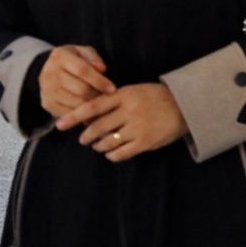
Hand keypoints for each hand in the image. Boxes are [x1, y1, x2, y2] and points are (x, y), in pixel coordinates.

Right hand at [39, 45, 114, 118]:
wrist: (51, 69)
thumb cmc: (74, 60)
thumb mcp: (84, 52)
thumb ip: (94, 58)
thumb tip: (102, 69)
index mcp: (60, 56)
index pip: (83, 70)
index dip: (100, 81)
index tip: (113, 89)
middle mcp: (49, 74)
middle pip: (80, 89)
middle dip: (97, 94)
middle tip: (108, 97)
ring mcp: (46, 90)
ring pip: (76, 103)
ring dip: (91, 105)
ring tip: (100, 102)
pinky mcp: (47, 104)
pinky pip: (69, 113)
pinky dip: (82, 113)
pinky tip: (90, 109)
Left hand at [57, 83, 188, 161]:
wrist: (185, 106)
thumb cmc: (156, 97)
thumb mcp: (135, 91)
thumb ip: (115, 101)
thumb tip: (90, 115)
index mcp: (125, 95)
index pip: (93, 106)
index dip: (74, 116)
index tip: (60, 125)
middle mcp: (129, 111)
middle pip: (97, 127)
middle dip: (86, 136)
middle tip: (84, 139)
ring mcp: (137, 128)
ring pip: (107, 142)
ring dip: (98, 146)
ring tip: (99, 145)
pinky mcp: (145, 142)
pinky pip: (120, 153)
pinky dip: (112, 155)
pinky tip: (112, 152)